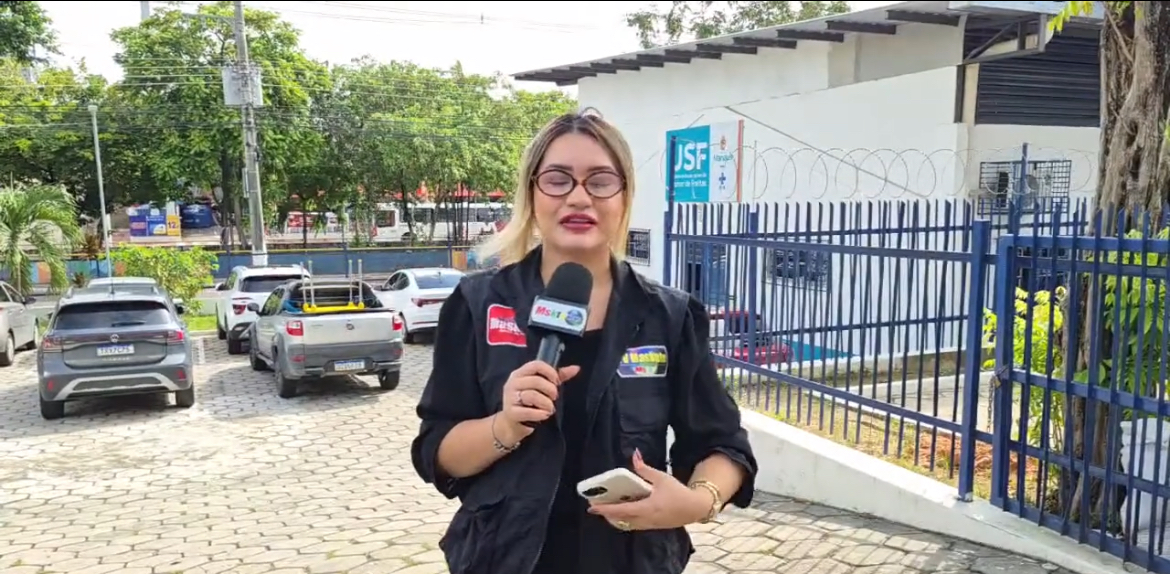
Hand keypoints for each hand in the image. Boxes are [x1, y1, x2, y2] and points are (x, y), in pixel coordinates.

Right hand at [497, 360, 579, 443]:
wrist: (511, 424)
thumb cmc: (528, 403)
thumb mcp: (541, 388)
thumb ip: (557, 377)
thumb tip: (576, 368)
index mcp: (520, 373)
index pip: (536, 365)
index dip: (550, 372)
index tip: (557, 382)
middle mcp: (513, 383)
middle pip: (536, 380)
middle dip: (550, 390)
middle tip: (555, 397)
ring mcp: (510, 398)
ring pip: (531, 395)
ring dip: (546, 403)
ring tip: (550, 409)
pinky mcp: (511, 412)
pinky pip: (527, 411)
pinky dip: (539, 414)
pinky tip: (544, 415)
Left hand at [588, 450, 712, 530]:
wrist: (694, 508)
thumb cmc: (679, 493)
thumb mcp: (661, 478)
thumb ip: (645, 469)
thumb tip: (634, 456)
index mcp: (647, 508)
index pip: (621, 510)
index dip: (605, 509)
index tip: (592, 507)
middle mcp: (645, 519)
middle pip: (619, 520)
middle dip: (606, 513)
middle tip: (595, 505)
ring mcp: (648, 525)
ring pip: (626, 524)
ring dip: (614, 517)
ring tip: (605, 507)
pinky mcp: (651, 526)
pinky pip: (633, 525)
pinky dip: (623, 519)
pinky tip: (621, 510)